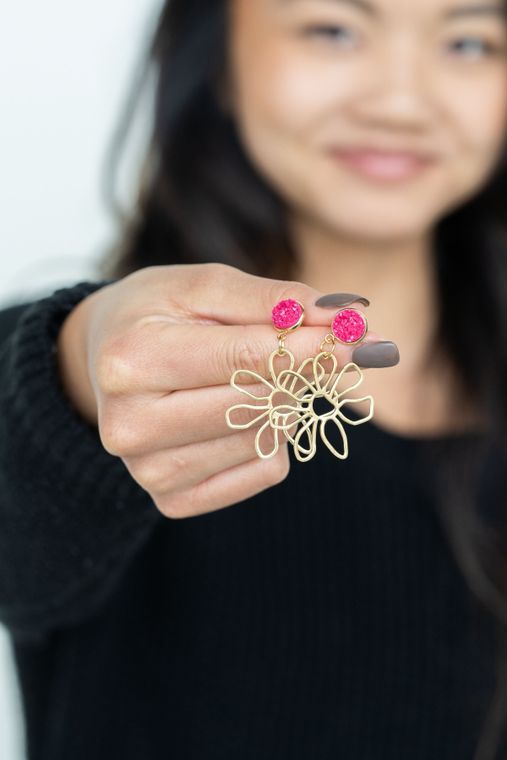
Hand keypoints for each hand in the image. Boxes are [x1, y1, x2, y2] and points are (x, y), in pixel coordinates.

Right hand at [56, 263, 384, 518]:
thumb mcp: (202, 286)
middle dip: (302, 369)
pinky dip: (273, 439)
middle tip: (319, 344)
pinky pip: (263, 472)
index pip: (245, 358)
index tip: (358, 333)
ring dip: (283, 402)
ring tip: (253, 377)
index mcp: (131, 360)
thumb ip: (270, 298)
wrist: (105, 361)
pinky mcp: (172, 500)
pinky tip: (244, 413)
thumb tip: (344, 317)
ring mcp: (148, 472)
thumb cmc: (155, 315)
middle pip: (258, 402)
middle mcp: (130, 426)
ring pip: (266, 439)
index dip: (311, 345)